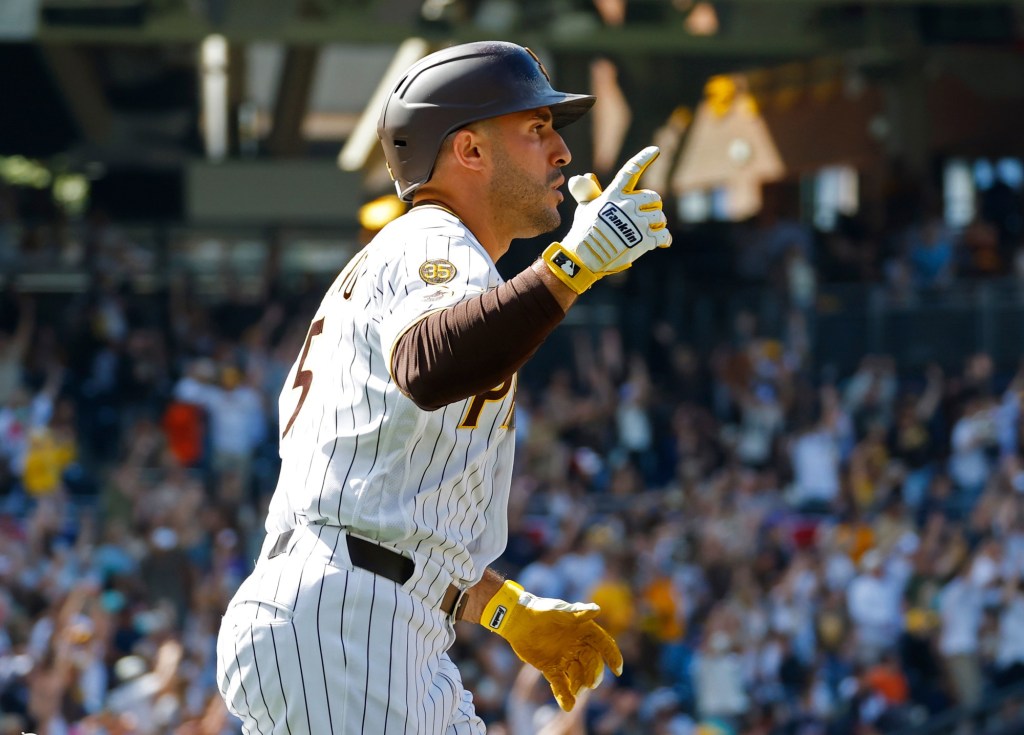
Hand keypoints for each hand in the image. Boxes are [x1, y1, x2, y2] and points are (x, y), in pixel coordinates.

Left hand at [481, 580, 622, 710]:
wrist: (518, 620)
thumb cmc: (541, 610)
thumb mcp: (559, 610)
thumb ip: (578, 612)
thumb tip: (597, 609)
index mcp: (584, 631)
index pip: (604, 645)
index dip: (612, 656)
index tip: (617, 670)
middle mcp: (577, 646)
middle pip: (592, 664)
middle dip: (593, 675)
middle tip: (590, 684)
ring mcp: (565, 659)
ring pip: (578, 676)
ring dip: (579, 685)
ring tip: (576, 692)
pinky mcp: (551, 668)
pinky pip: (560, 684)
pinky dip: (564, 695)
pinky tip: (567, 706)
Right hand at [542, 146, 670, 293]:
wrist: (584, 257)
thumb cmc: (583, 232)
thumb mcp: (585, 208)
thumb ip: (590, 192)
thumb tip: (586, 176)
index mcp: (614, 194)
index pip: (631, 170)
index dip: (644, 158)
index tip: (655, 150)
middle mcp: (628, 205)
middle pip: (654, 198)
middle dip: (652, 206)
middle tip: (646, 215)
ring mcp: (637, 222)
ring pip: (660, 217)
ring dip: (657, 223)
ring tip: (647, 230)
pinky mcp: (644, 239)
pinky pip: (664, 235)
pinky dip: (664, 239)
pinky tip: (660, 242)